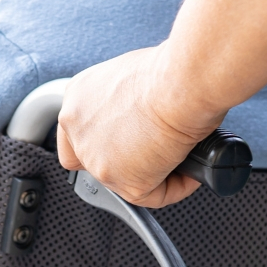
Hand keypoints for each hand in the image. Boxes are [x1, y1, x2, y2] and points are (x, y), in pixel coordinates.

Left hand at [56, 46, 221, 207]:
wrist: (181, 82)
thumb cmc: (168, 70)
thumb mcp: (132, 75)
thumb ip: (124, 100)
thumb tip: (142, 114)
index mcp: (78, 99)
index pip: (75, 136)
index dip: (103, 144)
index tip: (125, 144)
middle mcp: (78, 130)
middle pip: (97, 162)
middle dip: (129, 160)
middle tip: (159, 149)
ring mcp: (97, 159)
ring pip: (125, 181)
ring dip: (154, 172)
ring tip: (180, 155)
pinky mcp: (124, 182)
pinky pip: (153, 195)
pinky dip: (177, 186)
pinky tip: (190, 169)